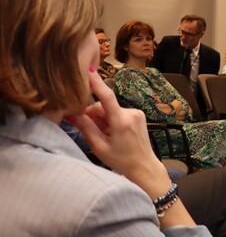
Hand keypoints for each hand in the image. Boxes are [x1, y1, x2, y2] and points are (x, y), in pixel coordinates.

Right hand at [71, 70, 171, 197]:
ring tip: (104, 136)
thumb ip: (86, 128)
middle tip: (92, 134)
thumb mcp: (99, 146)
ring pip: (109, 110)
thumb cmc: (121, 160)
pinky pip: (117, 113)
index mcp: (121, 121)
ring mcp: (136, 113)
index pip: (106, 96)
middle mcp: (130, 113)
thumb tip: (71, 114)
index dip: (96, 83)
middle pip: (103, 106)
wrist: (144, 167)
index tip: (88, 69)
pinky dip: (110, 120)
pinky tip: (111, 134)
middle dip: (94, 117)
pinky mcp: (138, 115)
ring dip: (102, 120)